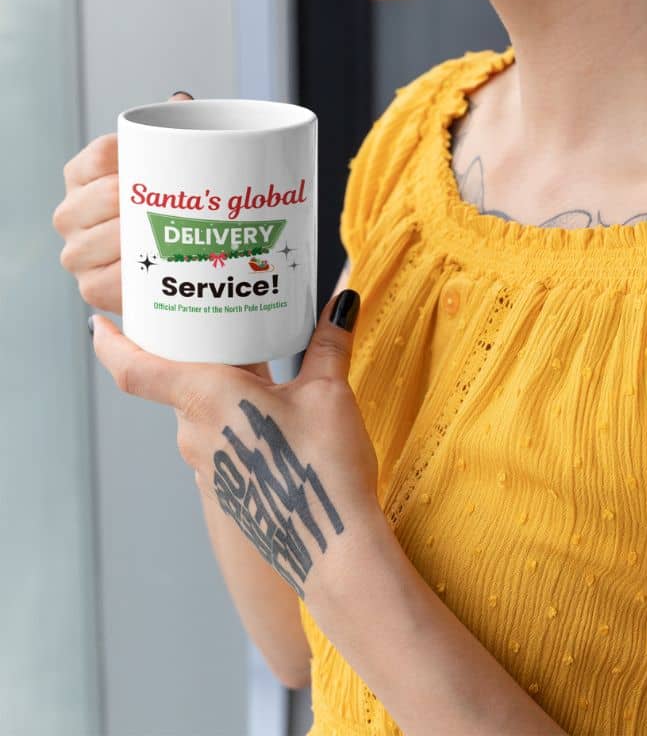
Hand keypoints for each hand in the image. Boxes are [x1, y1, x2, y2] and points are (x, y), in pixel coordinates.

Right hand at [53, 91, 194, 315]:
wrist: (167, 266)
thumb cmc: (164, 207)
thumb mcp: (165, 167)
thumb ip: (171, 132)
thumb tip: (180, 100)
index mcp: (81, 174)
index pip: (106, 153)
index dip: (140, 158)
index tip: (172, 167)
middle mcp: (69, 212)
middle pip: (110, 194)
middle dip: (148, 200)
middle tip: (187, 204)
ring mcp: (75, 252)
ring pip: (114, 235)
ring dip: (148, 236)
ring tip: (180, 234)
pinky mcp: (90, 288)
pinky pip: (116, 277)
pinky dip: (142, 272)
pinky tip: (160, 266)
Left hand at [90, 287, 381, 601]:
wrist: (332, 549)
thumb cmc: (321, 468)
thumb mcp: (330, 392)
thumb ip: (330, 342)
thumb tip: (342, 302)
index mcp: (205, 398)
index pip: (135, 369)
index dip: (111, 344)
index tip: (99, 324)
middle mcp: (194, 432)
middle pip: (173, 382)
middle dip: (191, 354)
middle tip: (213, 322)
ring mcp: (207, 465)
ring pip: (199, 411)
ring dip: (217, 387)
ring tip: (255, 363)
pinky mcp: (227, 487)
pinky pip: (217, 438)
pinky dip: (232, 417)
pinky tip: (269, 412)